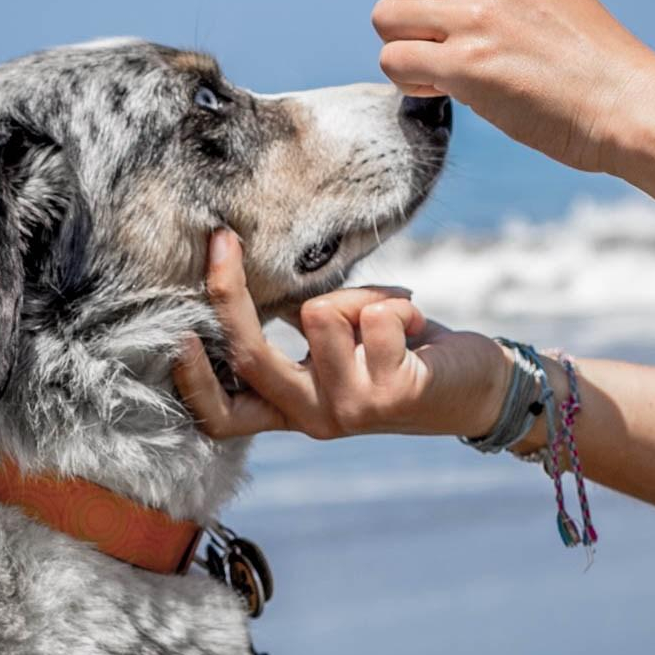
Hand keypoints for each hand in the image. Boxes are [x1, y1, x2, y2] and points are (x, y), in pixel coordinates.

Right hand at [172, 230, 512, 440]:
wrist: (476, 384)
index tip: (178, 332)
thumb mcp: (339, 339)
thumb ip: (299, 321)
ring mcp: (350, 409)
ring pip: (321, 315)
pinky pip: (374, 315)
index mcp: (292, 407)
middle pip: (250, 356)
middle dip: (229, 292)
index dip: (193, 381)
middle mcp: (313, 416)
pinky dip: (397, 303)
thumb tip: (252, 268)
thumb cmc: (401, 351)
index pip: (223, 414)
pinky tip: (417, 324)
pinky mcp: (391, 394)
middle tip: (222, 238)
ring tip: (388, 314)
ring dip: (359, 296)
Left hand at [373, 0, 654, 172]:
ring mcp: (475, 21)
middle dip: (395, 2)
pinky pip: (395, 60)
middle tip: (420, 33)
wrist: (623, 102)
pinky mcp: (466, 67)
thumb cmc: (595, 63)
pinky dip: (406, 78)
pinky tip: (438, 88)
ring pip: (385, 16)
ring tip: (432, 67)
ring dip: (398, 45)